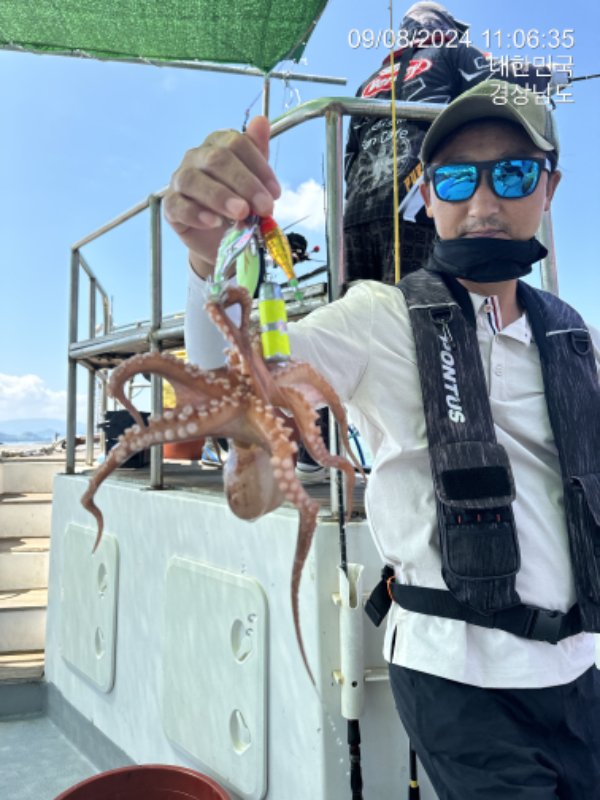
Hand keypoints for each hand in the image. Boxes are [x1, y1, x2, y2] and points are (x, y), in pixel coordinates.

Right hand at [163, 116, 280, 277]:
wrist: (217, 238)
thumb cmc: (236, 204)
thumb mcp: (253, 182)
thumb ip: (258, 154)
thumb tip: (262, 122)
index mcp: (218, 144)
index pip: (237, 144)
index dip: (259, 167)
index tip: (275, 193)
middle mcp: (196, 157)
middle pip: (217, 160)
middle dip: (245, 184)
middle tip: (264, 207)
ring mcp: (180, 179)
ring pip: (194, 181)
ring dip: (220, 197)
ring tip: (241, 214)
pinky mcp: (171, 205)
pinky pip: (178, 205)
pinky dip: (196, 214)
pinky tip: (214, 222)